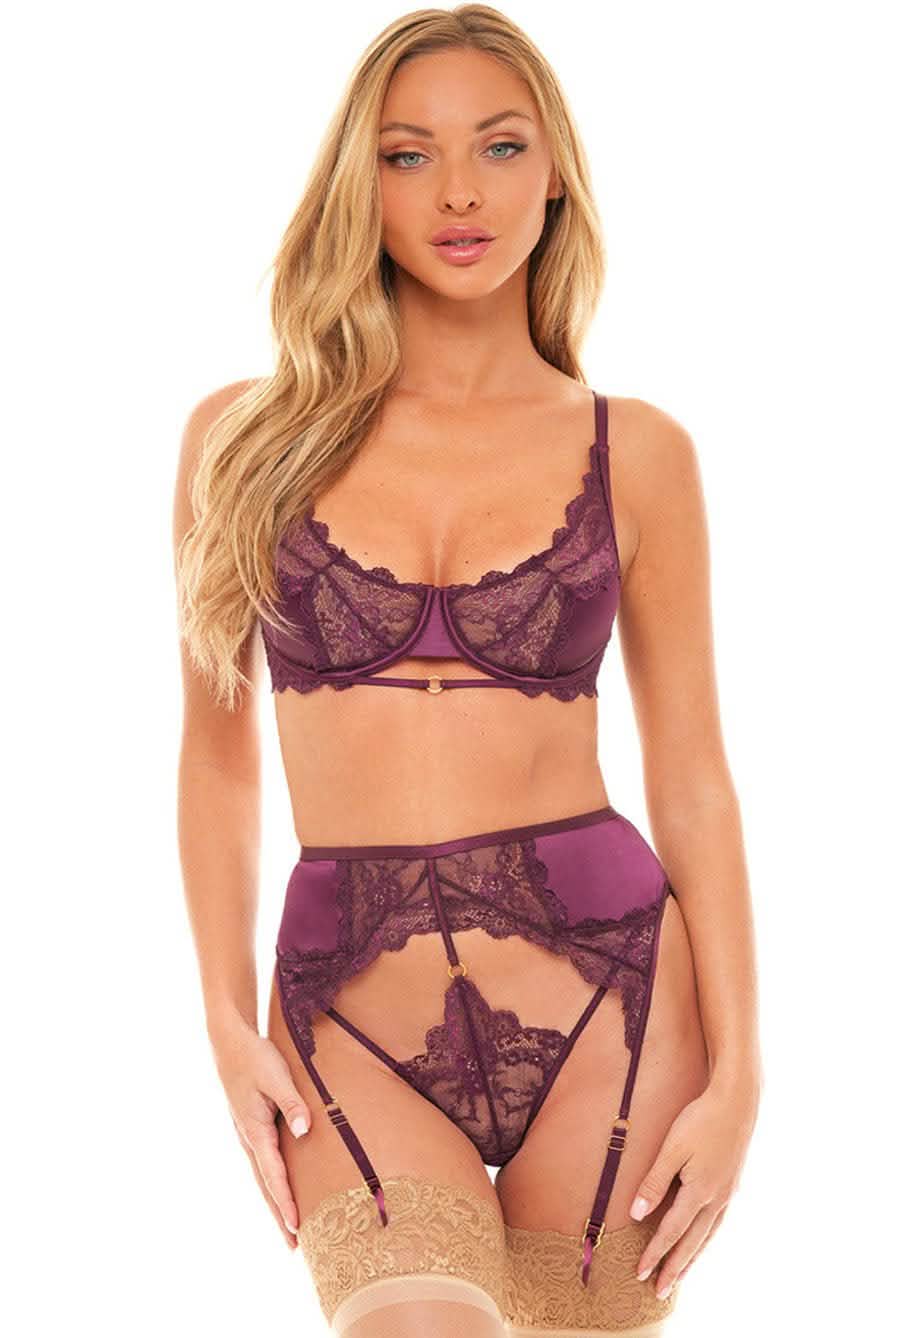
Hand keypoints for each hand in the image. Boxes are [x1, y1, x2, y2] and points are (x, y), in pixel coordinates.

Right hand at [211, 1019, 312, 1249]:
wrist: (229, 1042)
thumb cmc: (255, 1057)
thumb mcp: (277, 1076)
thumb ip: (292, 1103)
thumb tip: (303, 1131)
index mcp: (255, 1130)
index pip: (273, 1174)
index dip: (286, 1202)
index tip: (296, 1227)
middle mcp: (249, 1137)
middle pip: (266, 1184)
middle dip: (279, 1214)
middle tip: (294, 1246)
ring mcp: (247, 1133)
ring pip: (263, 1175)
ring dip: (275, 1200)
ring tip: (288, 1226)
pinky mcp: (250, 1126)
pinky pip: (263, 1161)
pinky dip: (271, 1180)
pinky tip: (279, 1186)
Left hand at [629, 1073, 760, 1298]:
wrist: (737, 1103)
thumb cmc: (700, 1121)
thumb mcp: (672, 1148)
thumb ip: (655, 1181)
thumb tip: (638, 1214)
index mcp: (700, 1192)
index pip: (672, 1231)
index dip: (655, 1254)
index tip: (640, 1273)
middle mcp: (716, 1200)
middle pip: (692, 1243)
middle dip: (674, 1268)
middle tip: (660, 1292)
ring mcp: (727, 1194)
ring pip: (707, 1236)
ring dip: (691, 1258)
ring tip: (679, 1277)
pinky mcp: (731, 1186)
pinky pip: (716, 1223)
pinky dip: (705, 1239)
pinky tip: (701, 1241)